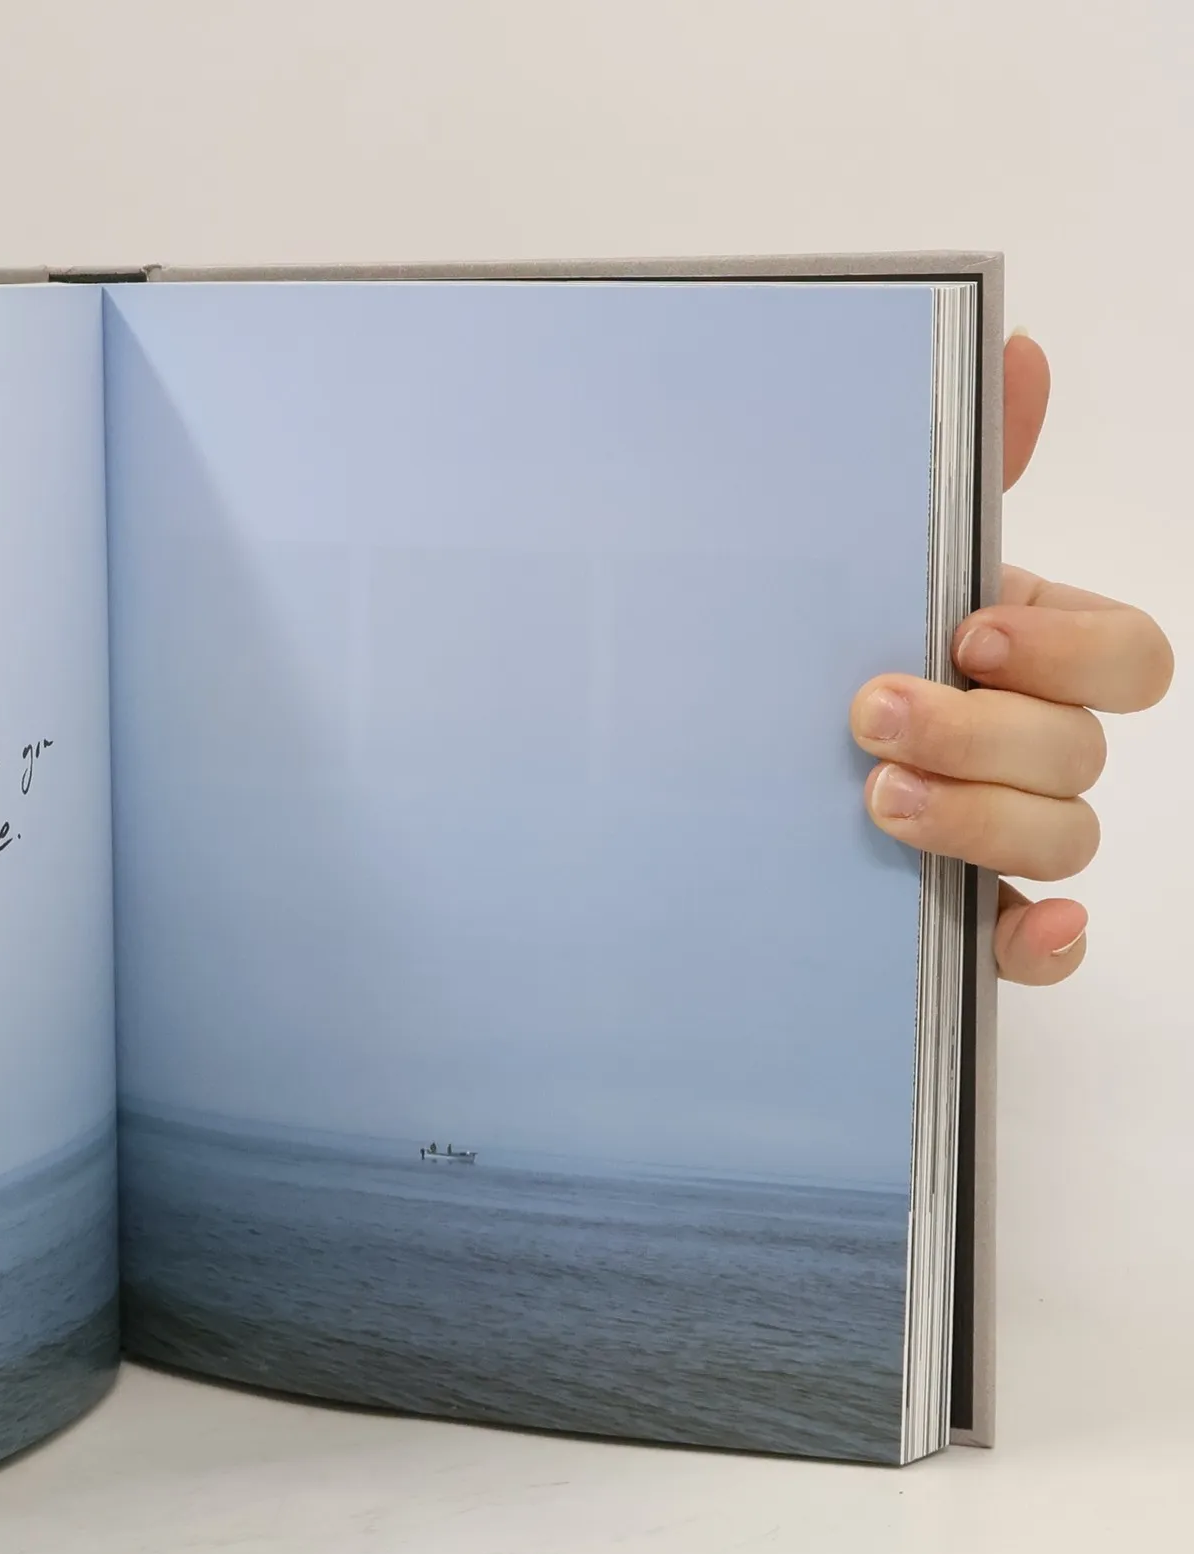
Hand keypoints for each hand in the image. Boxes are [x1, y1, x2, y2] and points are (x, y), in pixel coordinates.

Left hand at [850, 332, 1172, 983]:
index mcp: (1017, 652)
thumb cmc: (799, 652)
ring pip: (1062, 837)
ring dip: (984, 822)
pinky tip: (1021, 930)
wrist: (690, 756)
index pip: (1125, 656)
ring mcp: (998, 833)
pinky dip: (1042, 942)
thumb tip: (1014, 346)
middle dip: (986, 733)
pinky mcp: (960, 917)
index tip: (970, 632)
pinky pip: (1036, 944)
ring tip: (873, 803)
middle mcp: (1022, 743)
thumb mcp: (856, 560)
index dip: (1066, 650)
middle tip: (870, 715)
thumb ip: (946, 468)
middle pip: (1081, 750)